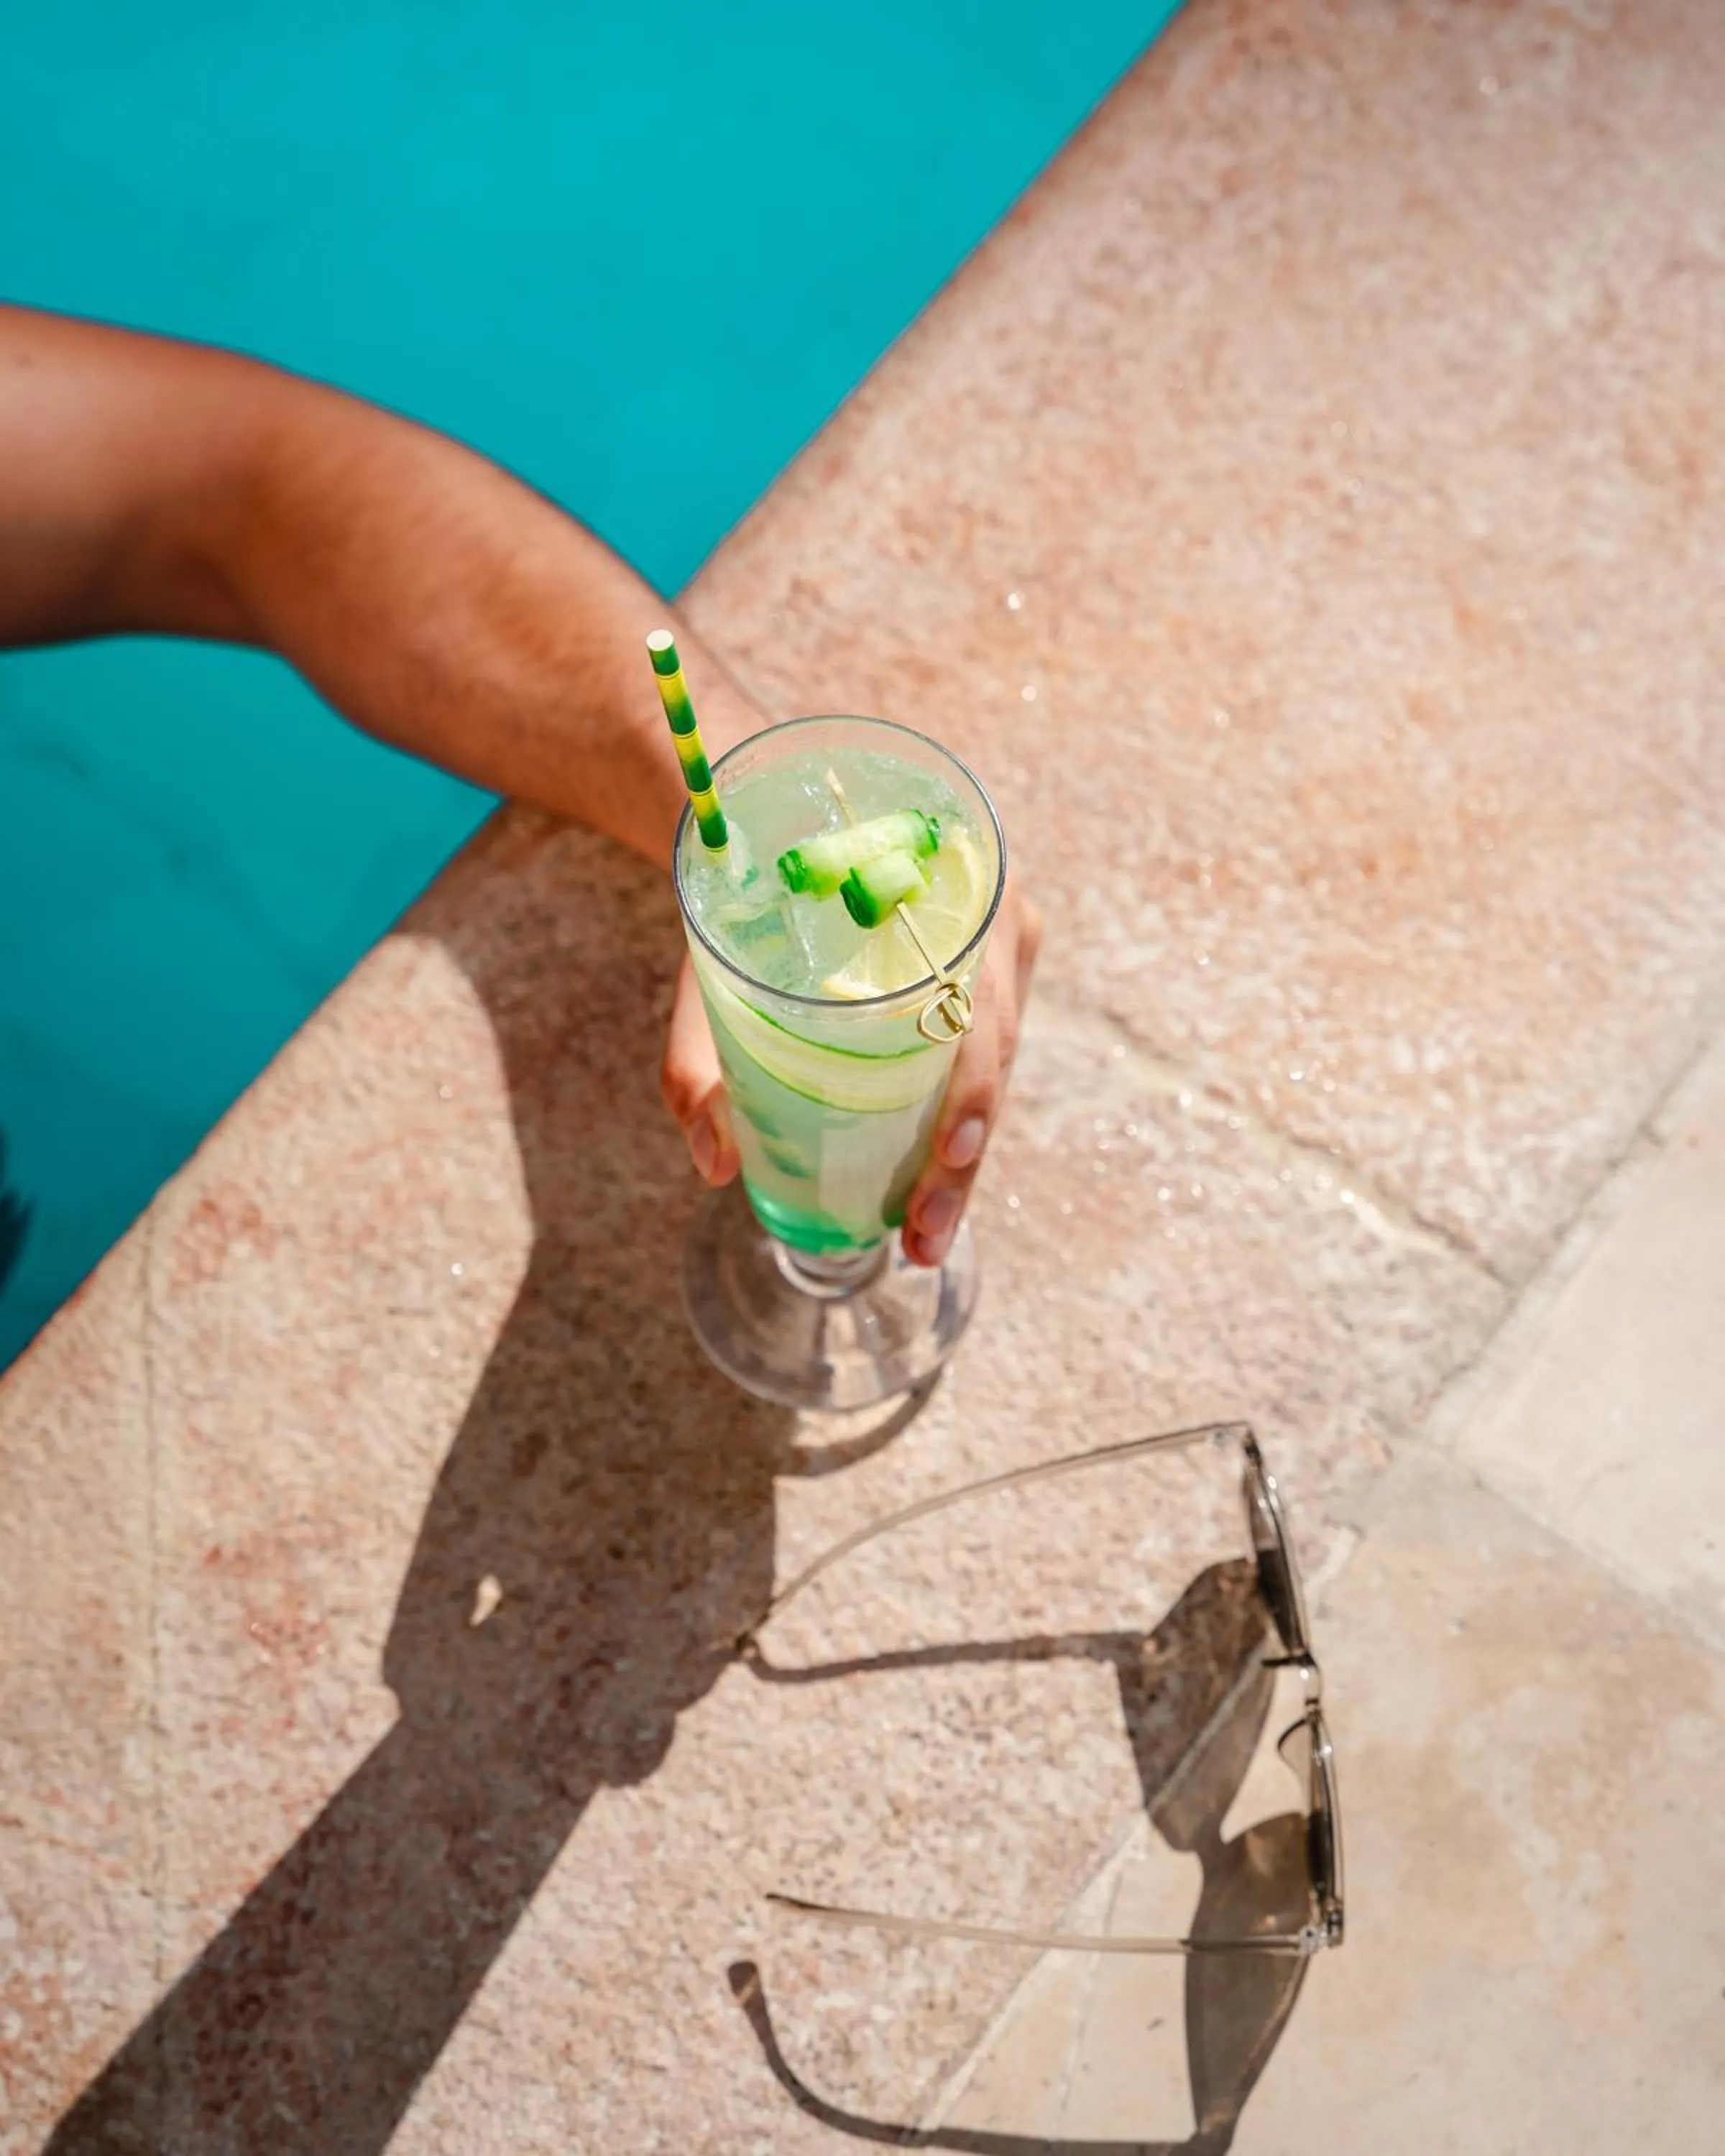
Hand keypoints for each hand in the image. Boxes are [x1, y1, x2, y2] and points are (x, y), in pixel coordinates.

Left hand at [660, 880, 1041, 1266]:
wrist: (764, 828)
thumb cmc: (744, 890)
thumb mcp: (708, 960)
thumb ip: (698, 1059)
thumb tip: (714, 1164)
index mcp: (941, 885)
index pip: (978, 996)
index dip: (971, 1080)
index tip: (949, 1150)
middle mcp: (985, 914)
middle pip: (995, 1050)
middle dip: (964, 1158)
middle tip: (923, 1237)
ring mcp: (994, 949)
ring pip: (996, 1067)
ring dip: (964, 1160)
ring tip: (925, 1235)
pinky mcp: (984, 981)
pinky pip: (981, 1061)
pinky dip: (956, 1129)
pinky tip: (929, 1193)